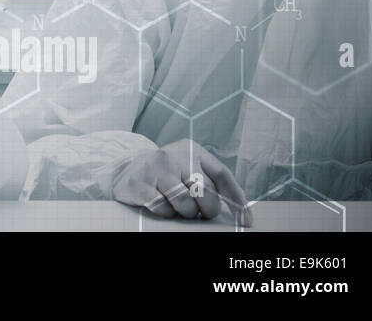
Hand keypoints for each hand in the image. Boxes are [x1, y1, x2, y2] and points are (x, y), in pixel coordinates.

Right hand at [111, 139, 250, 225]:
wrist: (125, 169)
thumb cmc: (166, 173)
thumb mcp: (188, 167)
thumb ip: (211, 180)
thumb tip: (242, 211)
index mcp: (191, 149)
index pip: (222, 174)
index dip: (237, 199)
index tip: (246, 221)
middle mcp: (173, 155)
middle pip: (204, 190)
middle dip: (205, 209)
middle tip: (199, 213)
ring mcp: (154, 168)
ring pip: (183, 200)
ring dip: (184, 212)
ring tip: (179, 209)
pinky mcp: (139, 183)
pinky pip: (161, 207)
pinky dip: (165, 212)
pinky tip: (161, 205)